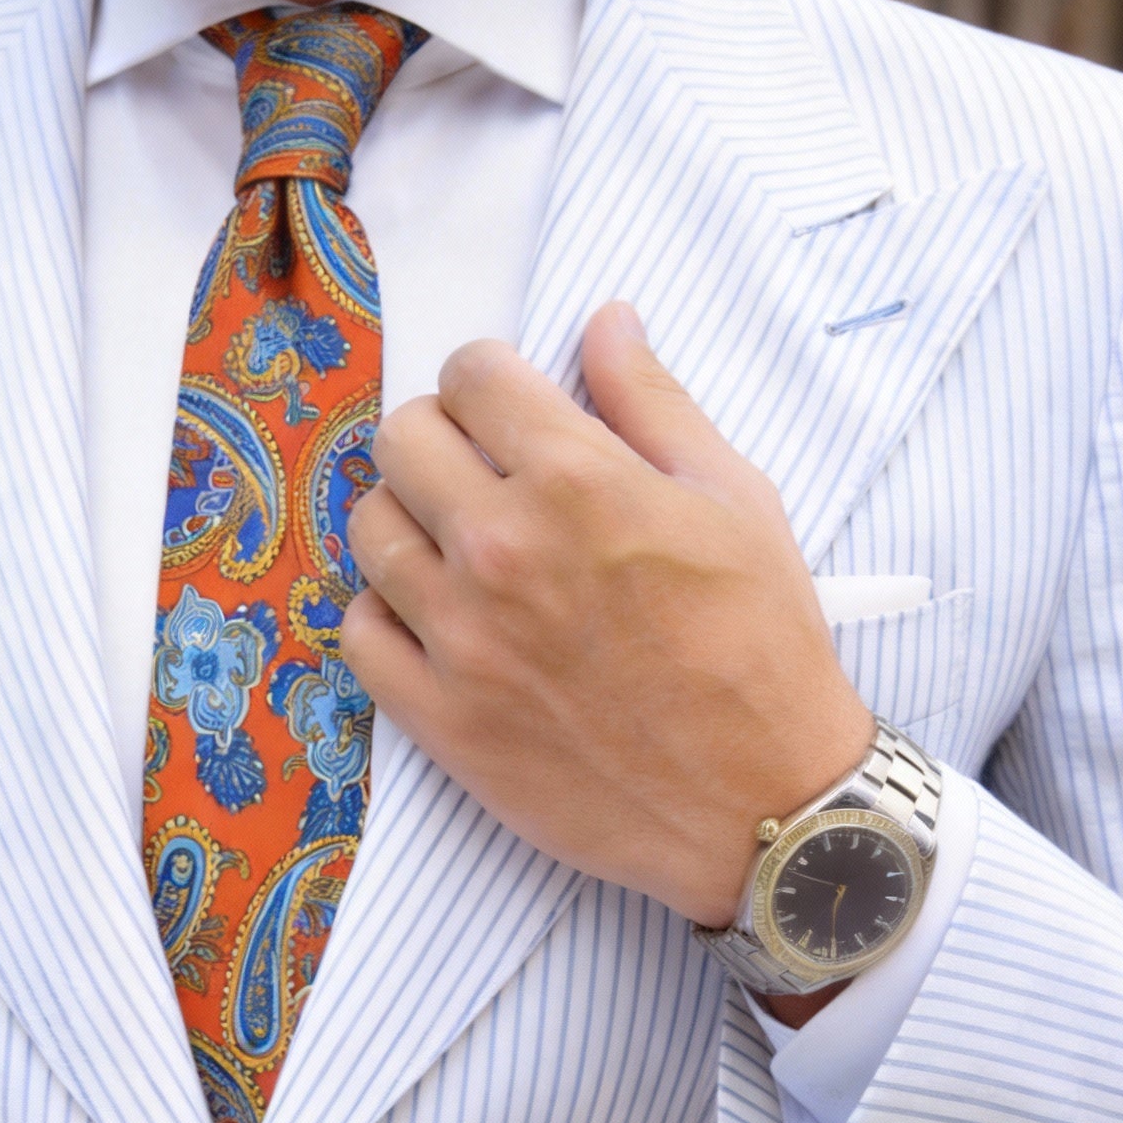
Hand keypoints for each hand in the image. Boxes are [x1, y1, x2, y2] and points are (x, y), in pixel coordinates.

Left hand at [342, 301, 873, 931]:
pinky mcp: (441, 720)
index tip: (510, 408)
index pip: (470, 372)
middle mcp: (502, 551)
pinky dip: (387, 615)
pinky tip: (437, 620)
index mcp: (578, 480)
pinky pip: (359, 634)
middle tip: (482, 473)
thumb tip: (605, 320)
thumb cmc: (763, 647)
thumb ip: (653, 403)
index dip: (490, 379)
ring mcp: (461, 640)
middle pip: (400, 439)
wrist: (761, 802)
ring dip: (409, 522)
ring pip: (369, 529)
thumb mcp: (735, 500)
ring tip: (461, 548)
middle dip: (441, 438)